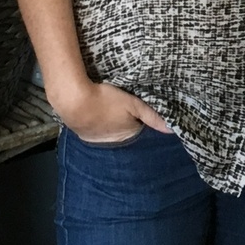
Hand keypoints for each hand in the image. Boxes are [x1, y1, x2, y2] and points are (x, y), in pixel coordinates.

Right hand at [51, 79, 171, 145]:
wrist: (73, 100)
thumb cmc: (105, 101)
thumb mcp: (132, 104)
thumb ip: (152, 116)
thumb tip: (171, 129)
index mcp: (127, 136)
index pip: (140, 131)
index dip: (141, 121)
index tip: (139, 113)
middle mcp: (113, 143)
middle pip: (125, 133)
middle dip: (126, 125)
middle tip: (123, 111)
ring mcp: (97, 141)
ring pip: (110, 134)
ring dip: (111, 125)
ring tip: (110, 113)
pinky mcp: (84, 135)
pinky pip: (96, 132)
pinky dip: (98, 126)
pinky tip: (97, 116)